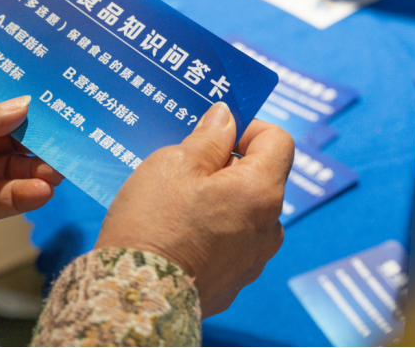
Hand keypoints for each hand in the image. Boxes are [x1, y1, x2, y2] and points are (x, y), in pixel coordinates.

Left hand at [0, 83, 62, 234]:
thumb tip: (23, 106)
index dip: (23, 106)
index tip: (54, 104)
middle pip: (8, 142)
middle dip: (38, 141)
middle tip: (67, 140)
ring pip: (9, 173)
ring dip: (38, 170)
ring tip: (60, 168)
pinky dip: (22, 196)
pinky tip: (41, 189)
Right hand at [96, 102, 293, 316]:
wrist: (135, 298)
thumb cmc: (153, 224)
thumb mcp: (175, 163)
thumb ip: (209, 138)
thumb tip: (225, 117)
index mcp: (261, 193)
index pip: (278, 142)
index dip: (249, 128)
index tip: (217, 132)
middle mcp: (269, 229)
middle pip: (260, 178)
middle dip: (227, 165)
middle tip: (186, 164)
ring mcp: (253, 260)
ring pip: (244, 212)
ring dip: (219, 198)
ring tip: (176, 201)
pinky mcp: (233, 282)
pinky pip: (231, 243)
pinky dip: (212, 230)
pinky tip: (177, 231)